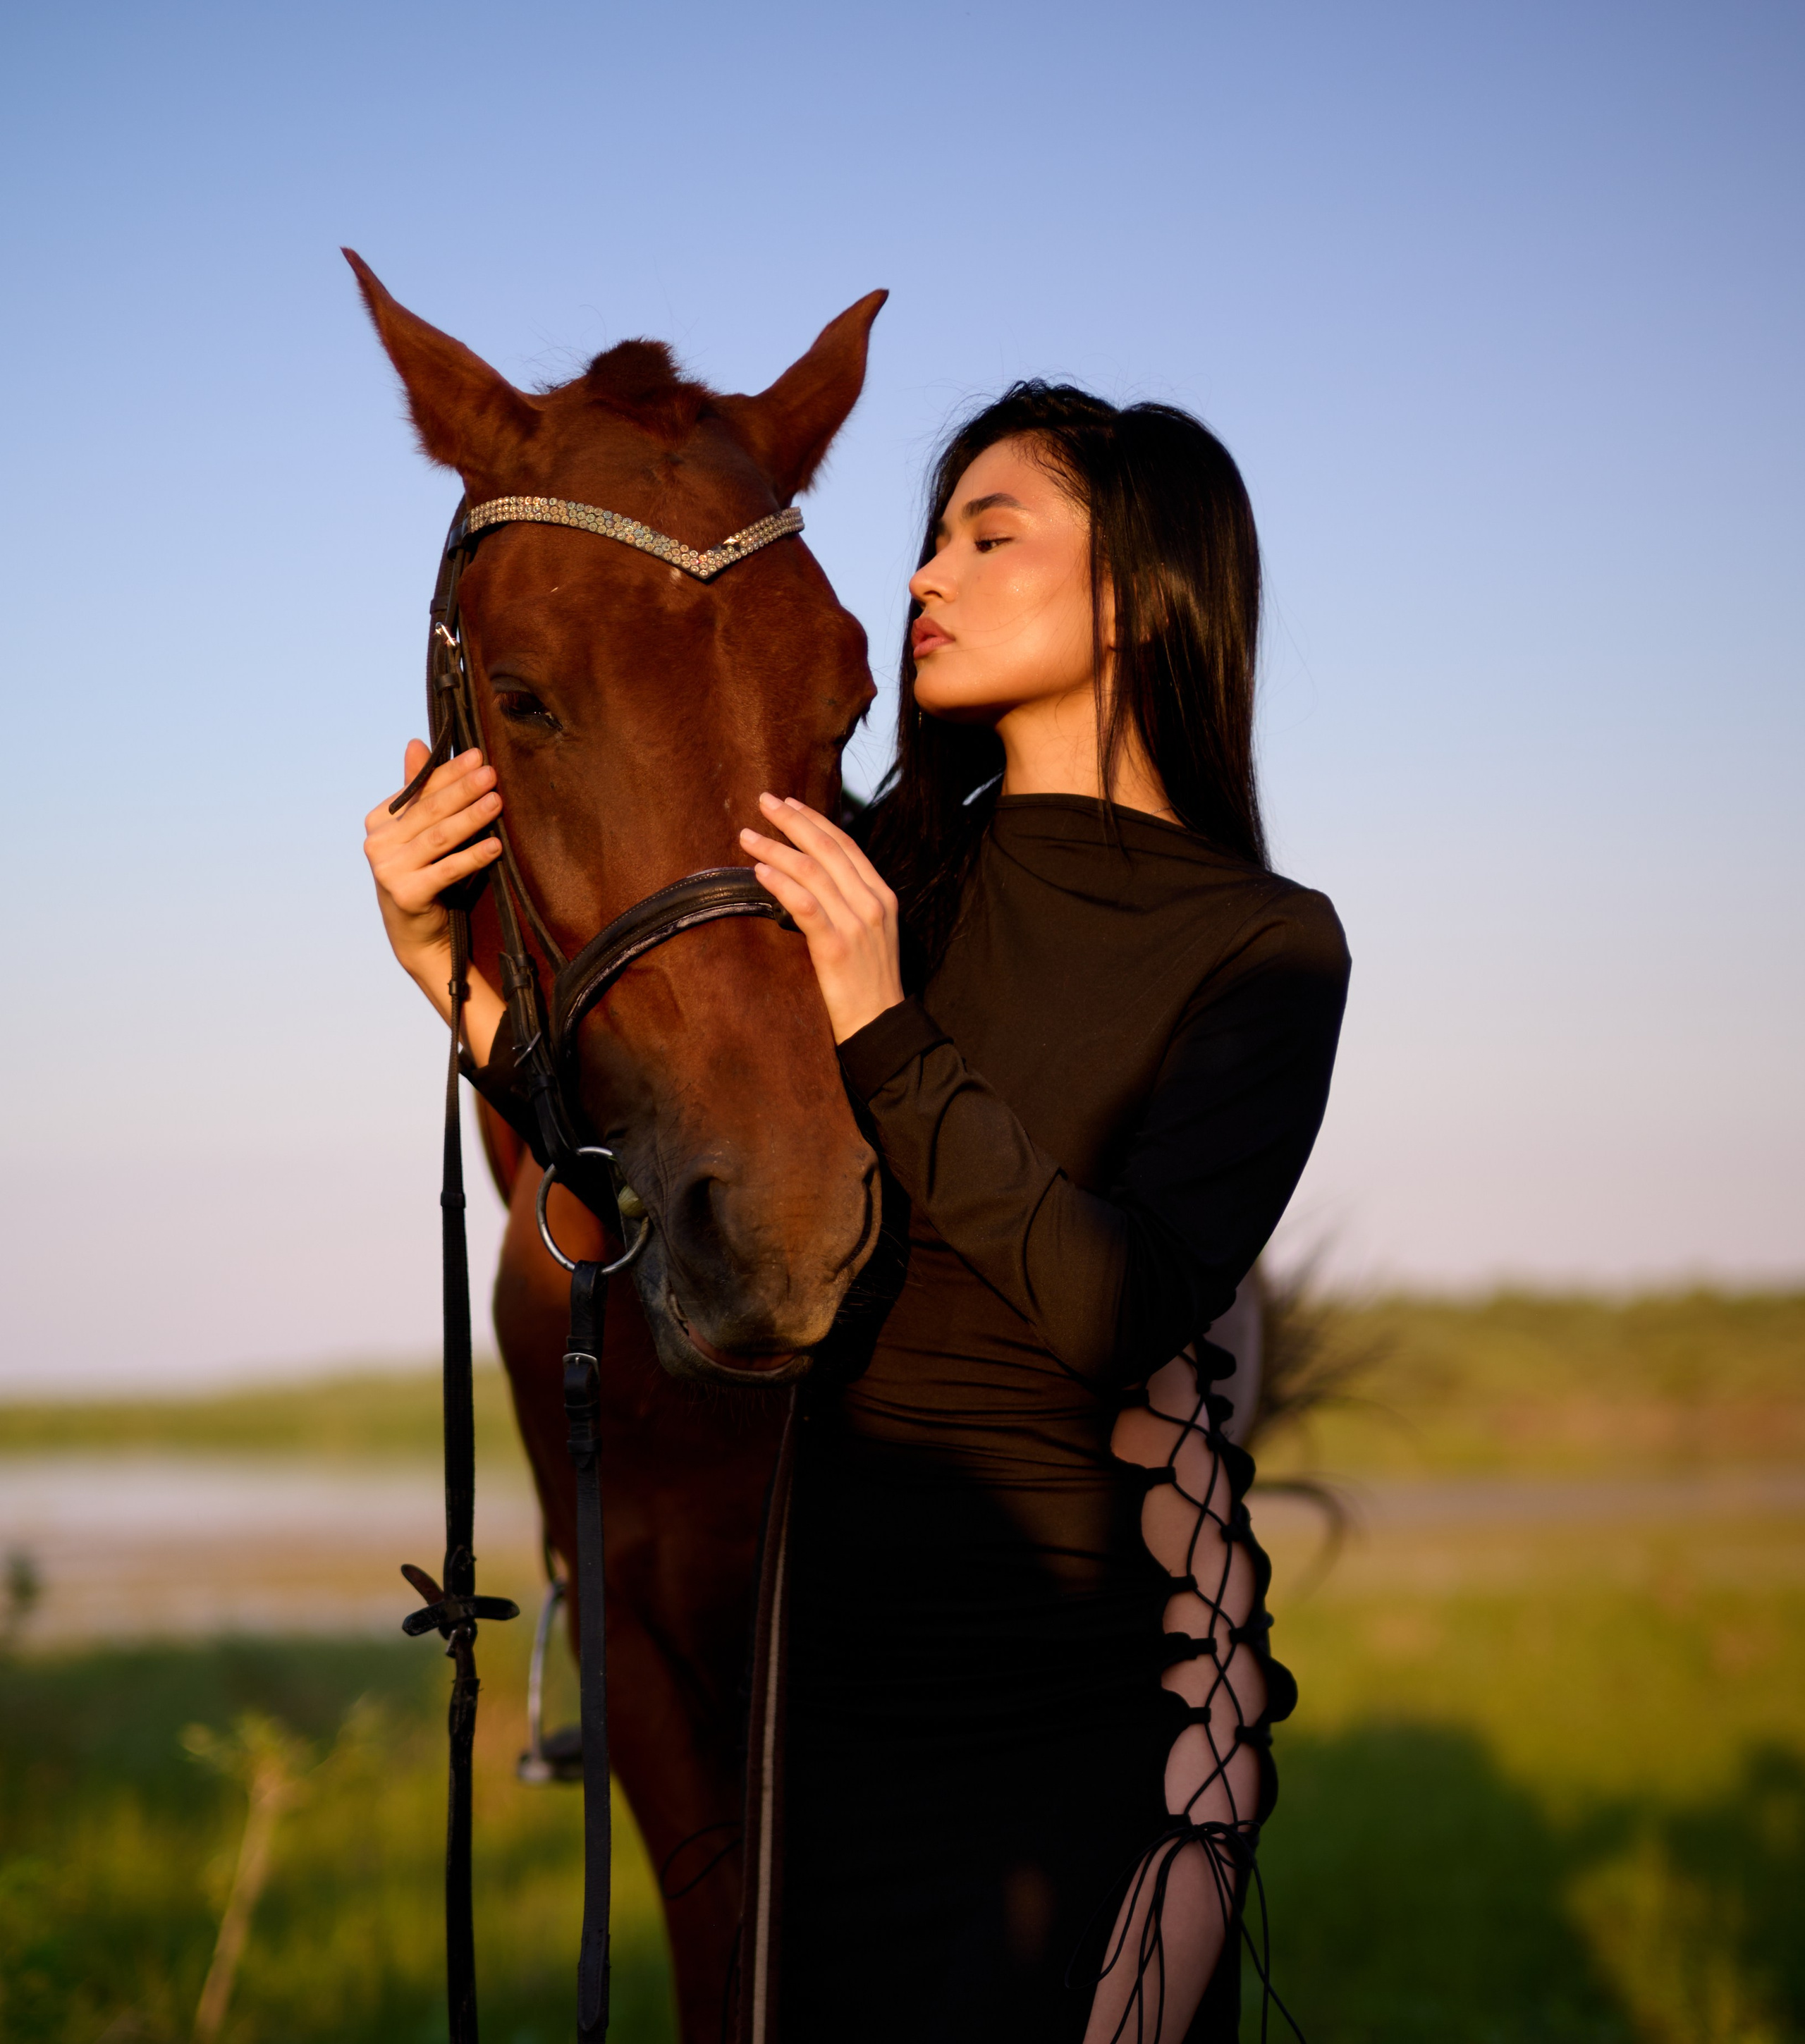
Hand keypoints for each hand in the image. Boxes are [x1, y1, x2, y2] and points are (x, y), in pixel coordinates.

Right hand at [364, 741, 505, 1057]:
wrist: (420, 937)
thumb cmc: (426, 876)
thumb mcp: (420, 833)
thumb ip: (419, 791)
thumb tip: (416, 743)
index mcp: (379, 822)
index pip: (419, 790)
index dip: (448, 772)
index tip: (476, 754)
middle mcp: (377, 844)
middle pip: (429, 811)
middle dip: (463, 789)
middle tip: (491, 772)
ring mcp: (388, 870)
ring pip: (439, 838)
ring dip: (471, 818)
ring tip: (498, 801)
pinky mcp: (405, 895)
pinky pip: (446, 870)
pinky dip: (473, 858)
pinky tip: (496, 846)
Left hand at [740, 794, 903, 1042]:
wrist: (880, 1024)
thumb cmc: (868, 982)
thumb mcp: (870, 933)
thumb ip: (850, 902)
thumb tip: (813, 878)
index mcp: (881, 895)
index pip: (845, 845)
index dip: (814, 820)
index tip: (788, 804)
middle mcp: (871, 903)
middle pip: (827, 849)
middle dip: (791, 821)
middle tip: (762, 802)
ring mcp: (856, 924)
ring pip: (812, 872)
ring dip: (775, 849)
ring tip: (748, 836)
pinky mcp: (836, 947)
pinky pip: (805, 905)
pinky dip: (781, 883)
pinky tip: (760, 871)